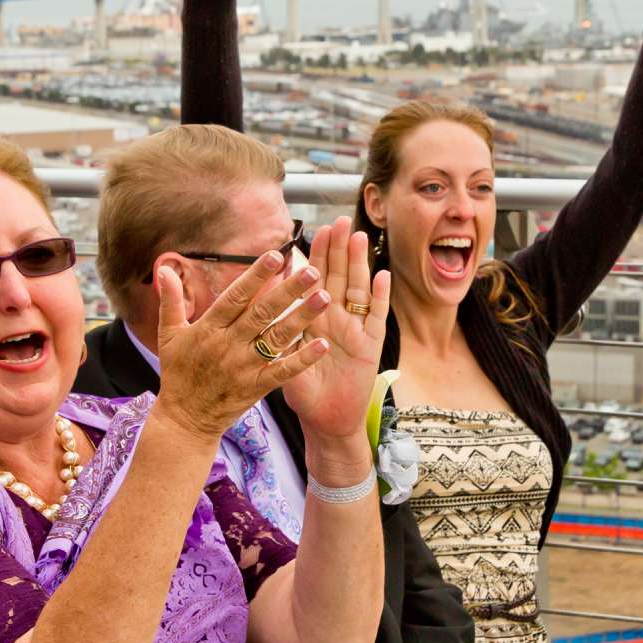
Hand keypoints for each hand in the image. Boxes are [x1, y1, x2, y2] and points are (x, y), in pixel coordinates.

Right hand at [152, 249, 331, 440]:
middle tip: (312, 270)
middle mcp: (228, 345)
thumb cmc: (177, 373)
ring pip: (277, 338)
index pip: (235, 297)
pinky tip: (322, 345)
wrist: (185, 420)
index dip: (255, 276)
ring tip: (324, 297)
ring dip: (301, 317)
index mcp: (208, 329)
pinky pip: (283, 372)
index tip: (275, 256)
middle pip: (262, 313)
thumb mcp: (168, 335)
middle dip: (288, 290)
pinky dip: (302, 359)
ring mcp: (244, 367)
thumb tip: (163, 267)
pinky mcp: (256, 387)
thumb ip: (170, 300)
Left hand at [279, 218, 391, 442]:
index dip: (316, 256)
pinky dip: (380, 297)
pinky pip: (376, 317)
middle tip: (340, 221)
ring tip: (359, 237)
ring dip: (359, 264)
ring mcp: (355, 330)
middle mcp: (334, 320)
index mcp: (312, 320)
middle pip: (338, 276)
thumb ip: (276, 336)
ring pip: (357, 290)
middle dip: (339, 249)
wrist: (327, 421)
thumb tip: (259, 310)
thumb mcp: (284, 363)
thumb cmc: (304, 394)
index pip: (314, 281)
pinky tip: (382, 276)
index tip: (316, 231)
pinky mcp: (370, 345)